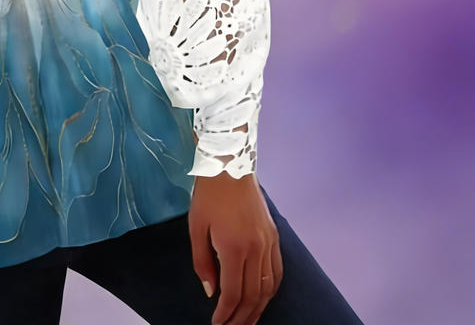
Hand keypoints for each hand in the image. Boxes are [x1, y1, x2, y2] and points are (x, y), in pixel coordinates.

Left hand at [188, 171, 281, 324]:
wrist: (231, 166)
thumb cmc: (209, 195)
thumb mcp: (196, 227)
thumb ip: (203, 262)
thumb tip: (211, 292)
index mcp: (234, 248)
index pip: (233, 293)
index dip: (225, 313)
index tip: (217, 323)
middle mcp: (256, 250)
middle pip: (253, 296)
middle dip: (242, 317)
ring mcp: (269, 244)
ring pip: (268, 288)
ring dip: (258, 308)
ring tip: (247, 320)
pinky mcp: (275, 237)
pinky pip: (277, 272)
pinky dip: (271, 290)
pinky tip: (263, 297)